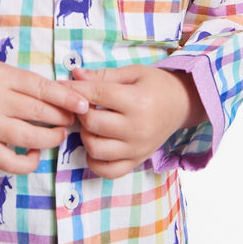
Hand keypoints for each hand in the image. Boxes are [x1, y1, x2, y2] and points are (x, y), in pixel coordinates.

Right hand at [0, 61, 88, 174]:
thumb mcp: (4, 71)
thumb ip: (30, 83)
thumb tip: (67, 98)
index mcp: (1, 77)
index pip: (41, 88)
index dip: (65, 98)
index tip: (84, 105)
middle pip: (37, 113)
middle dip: (62, 118)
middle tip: (74, 119)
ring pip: (28, 138)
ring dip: (51, 139)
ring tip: (59, 135)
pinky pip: (10, 163)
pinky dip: (28, 162)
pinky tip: (36, 154)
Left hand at [67, 65, 205, 178]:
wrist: (181, 104)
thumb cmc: (155, 85)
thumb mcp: (132, 73)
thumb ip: (103, 75)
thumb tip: (75, 74)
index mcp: (136, 101)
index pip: (96, 95)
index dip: (75, 89)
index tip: (61, 86)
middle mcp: (137, 128)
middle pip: (92, 123)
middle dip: (80, 112)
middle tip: (81, 104)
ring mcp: (137, 148)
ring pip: (96, 148)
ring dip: (85, 135)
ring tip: (90, 123)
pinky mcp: (137, 161)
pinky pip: (108, 170)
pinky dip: (94, 160)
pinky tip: (95, 143)